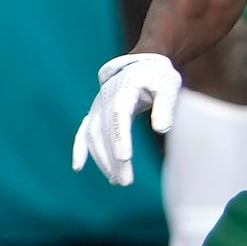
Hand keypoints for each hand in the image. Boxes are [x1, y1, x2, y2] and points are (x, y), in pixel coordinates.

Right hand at [71, 53, 180, 185]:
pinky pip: (83, 131)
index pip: (119, 115)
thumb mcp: (168, 86)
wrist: (142, 64)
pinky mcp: (95, 113)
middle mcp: (106, 98)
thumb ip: (165, 106)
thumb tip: (161, 129)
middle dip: (112, 158)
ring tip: (117, 180)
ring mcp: (98, 106)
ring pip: (93, 135)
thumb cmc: (158, 77)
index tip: (125, 158)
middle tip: (125, 182)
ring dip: (102, 159)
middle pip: (105, 131)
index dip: (120, 136)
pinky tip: (78, 167)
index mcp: (124, 90)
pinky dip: (79, 148)